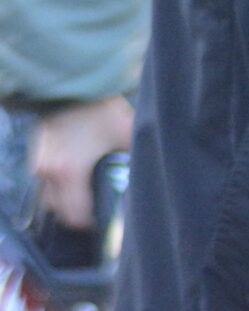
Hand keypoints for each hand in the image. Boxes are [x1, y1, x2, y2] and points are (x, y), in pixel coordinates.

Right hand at [32, 96, 130, 230]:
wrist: (71, 87)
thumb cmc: (100, 111)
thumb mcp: (125, 133)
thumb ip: (135, 158)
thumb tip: (150, 175)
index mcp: (69, 173)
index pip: (76, 215)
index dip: (91, 222)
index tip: (106, 221)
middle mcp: (48, 175)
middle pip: (60, 212)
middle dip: (78, 216)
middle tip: (99, 211)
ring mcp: (39, 166)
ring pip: (49, 200)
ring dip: (66, 204)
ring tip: (88, 197)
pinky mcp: (36, 157)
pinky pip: (45, 185)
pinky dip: (58, 189)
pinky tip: (77, 181)